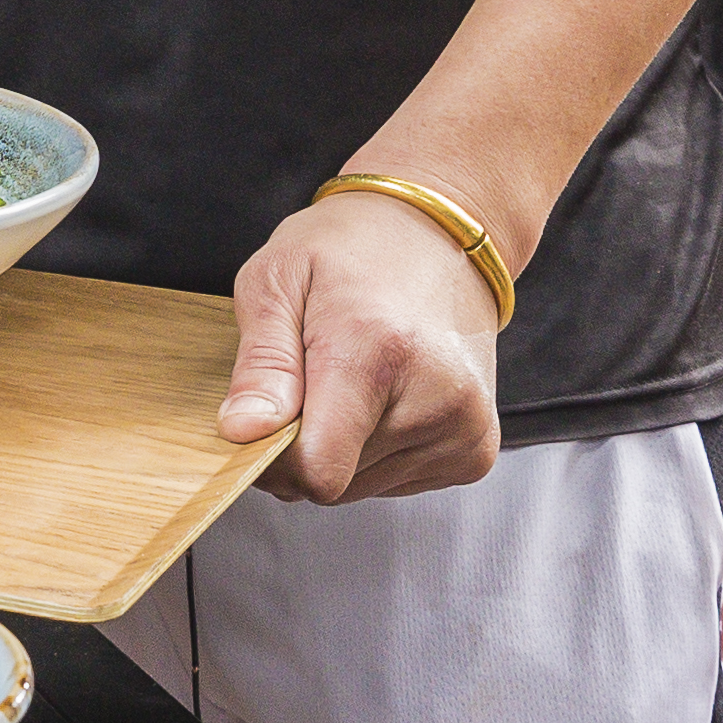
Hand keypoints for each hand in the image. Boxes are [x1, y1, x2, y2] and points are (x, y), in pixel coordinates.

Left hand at [218, 192, 506, 504]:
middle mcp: (436, 398)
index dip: (275, 458)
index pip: (318, 471)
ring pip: (362, 488)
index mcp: (377, 352)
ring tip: (355, 379)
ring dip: (343, 447)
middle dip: (307, 444)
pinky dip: (377, 451)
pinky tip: (386, 396)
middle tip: (314, 378)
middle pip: (335, 484)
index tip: (267, 417)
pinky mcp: (476, 451)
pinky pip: (397, 483)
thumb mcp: (276, 278)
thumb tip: (246, 432)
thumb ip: (260, 364)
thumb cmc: (352, 249)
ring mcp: (464, 429)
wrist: (437, 234)